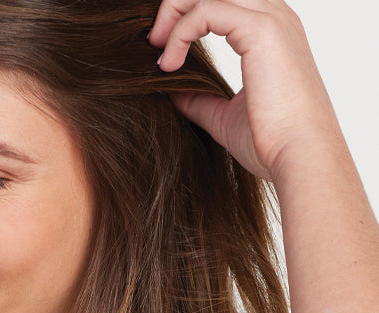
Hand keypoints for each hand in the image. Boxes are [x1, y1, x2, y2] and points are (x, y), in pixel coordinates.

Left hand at [148, 0, 342, 182]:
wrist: (299, 157)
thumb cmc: (271, 142)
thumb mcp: (224, 117)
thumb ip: (199, 99)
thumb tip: (173, 91)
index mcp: (271, 32)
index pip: (224, 2)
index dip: (187, 17)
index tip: (164, 52)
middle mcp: (274, 17)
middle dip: (177, 6)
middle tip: (154, 42)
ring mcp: (270, 19)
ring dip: (176, 12)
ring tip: (159, 49)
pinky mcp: (261, 30)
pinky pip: (206, 10)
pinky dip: (180, 32)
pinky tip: (169, 64)